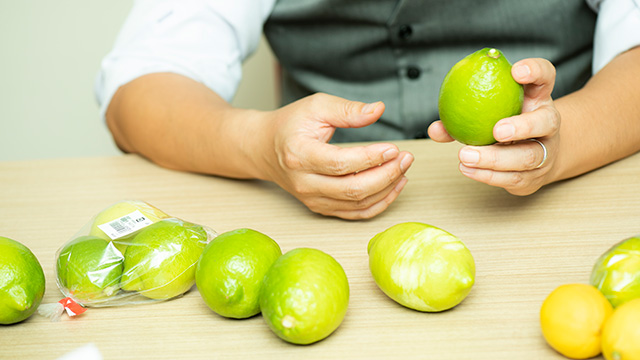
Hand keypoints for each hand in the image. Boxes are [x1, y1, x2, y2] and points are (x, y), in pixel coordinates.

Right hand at [257, 93, 413, 218]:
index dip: (371, 158)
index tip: (394, 148)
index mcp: (299, 155)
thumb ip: (348, 110)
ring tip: (404, 169)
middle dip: (386, 175)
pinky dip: (379, 203)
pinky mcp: (320, 207)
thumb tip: (378, 110)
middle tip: (406, 158)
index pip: (341, 163)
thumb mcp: (316, 107)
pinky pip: (354, 214)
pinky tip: (394, 186)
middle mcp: (304, 182)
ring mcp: (312, 199)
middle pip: (352, 189)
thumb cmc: (291, 125)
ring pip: (357, 204)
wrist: (265, 148)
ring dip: (387, 189)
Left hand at [428, 58, 559, 194]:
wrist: (532, 154)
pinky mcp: (537, 176)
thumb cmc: (504, 125)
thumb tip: (435, 128)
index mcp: (537, 97)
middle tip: (496, 131)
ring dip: (496, 159)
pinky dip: (489, 175)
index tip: (516, 71)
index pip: (545, 75)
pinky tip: (469, 170)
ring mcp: (547, 150)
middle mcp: (548, 123)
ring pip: (529, 156)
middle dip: (522, 127)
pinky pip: (515, 177)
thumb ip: (462, 115)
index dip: (534, 71)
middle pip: (546, 122)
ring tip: (467, 156)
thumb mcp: (488, 113)